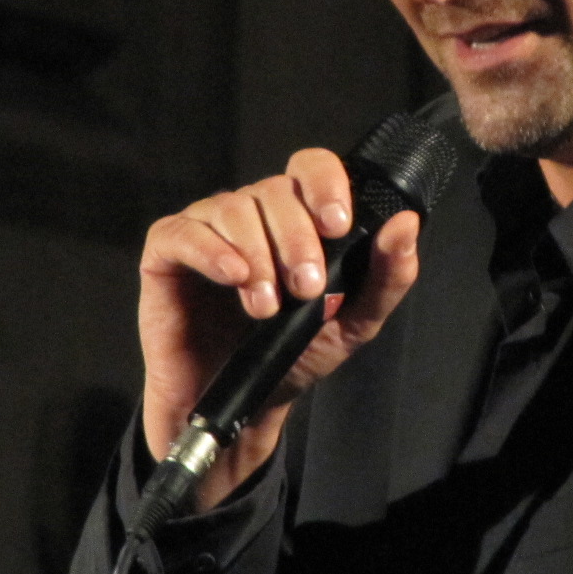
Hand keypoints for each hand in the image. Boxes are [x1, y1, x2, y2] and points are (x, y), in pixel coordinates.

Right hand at [136, 147, 421, 508]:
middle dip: (297, 238)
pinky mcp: (167, 253)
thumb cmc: (294, 356)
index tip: (337, 225)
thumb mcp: (355, 322)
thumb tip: (405, 223)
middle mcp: (254, 213)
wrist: (243, 406)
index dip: (325, 184)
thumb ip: (386, 275)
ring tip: (267, 306)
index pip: (311, 167)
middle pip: (274, 189)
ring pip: (233, 208)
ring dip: (258, 253)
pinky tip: (234, 277)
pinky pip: (182, 231)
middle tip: (307, 288)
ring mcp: (208, 228)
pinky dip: (211, 250)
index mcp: (298, 217)